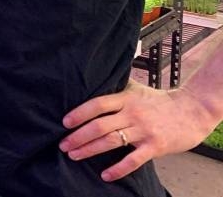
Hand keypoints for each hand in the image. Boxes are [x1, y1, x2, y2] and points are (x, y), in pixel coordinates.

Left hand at [60, 81, 217, 181]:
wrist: (191, 111)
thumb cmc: (158, 100)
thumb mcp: (135, 88)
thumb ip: (115, 86)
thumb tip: (91, 78)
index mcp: (125, 98)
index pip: (97, 104)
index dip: (79, 113)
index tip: (64, 122)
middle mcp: (132, 113)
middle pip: (99, 125)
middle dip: (78, 136)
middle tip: (63, 144)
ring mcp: (143, 130)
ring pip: (111, 141)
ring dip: (89, 149)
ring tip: (74, 155)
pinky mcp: (155, 146)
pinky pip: (133, 160)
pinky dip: (118, 169)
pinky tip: (105, 175)